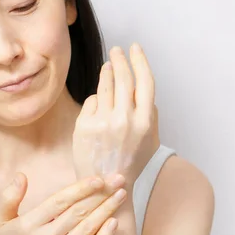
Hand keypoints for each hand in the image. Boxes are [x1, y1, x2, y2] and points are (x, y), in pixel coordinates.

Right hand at [0, 172, 126, 234]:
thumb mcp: (0, 221)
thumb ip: (9, 197)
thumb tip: (21, 175)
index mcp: (28, 225)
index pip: (59, 202)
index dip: (80, 189)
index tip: (98, 178)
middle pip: (77, 213)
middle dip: (100, 195)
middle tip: (118, 180)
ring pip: (86, 229)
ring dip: (106, 211)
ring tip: (121, 196)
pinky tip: (115, 223)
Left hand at [72, 43, 158, 186]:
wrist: (107, 186)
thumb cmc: (130, 162)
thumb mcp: (150, 140)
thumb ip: (150, 113)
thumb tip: (143, 85)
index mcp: (145, 122)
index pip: (145, 82)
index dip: (140, 61)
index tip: (135, 48)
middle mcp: (125, 120)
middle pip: (124, 78)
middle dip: (120, 60)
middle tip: (117, 51)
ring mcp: (104, 123)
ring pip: (106, 86)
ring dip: (106, 72)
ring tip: (107, 66)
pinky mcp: (85, 126)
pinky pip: (91, 102)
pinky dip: (95, 102)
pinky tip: (98, 107)